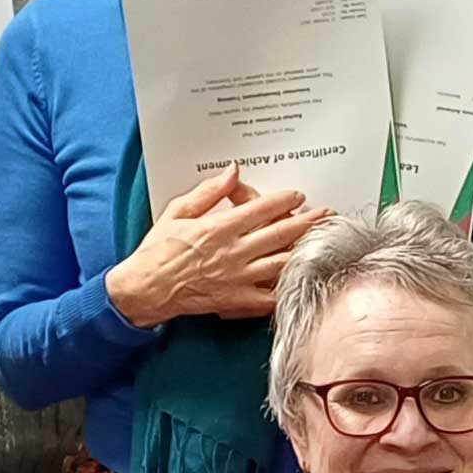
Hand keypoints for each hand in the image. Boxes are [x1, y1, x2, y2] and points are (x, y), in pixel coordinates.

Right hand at [105, 165, 324, 327]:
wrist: (147, 289)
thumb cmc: (158, 251)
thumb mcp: (178, 211)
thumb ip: (209, 191)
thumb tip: (232, 172)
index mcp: (219, 229)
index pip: (261, 210)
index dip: (284, 200)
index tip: (298, 195)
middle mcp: (233, 253)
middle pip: (280, 234)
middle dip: (307, 222)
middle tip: (325, 214)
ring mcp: (238, 279)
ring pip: (281, 262)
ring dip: (304, 250)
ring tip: (323, 241)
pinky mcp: (237, 301)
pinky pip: (270, 296)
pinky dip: (288, 287)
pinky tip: (303, 278)